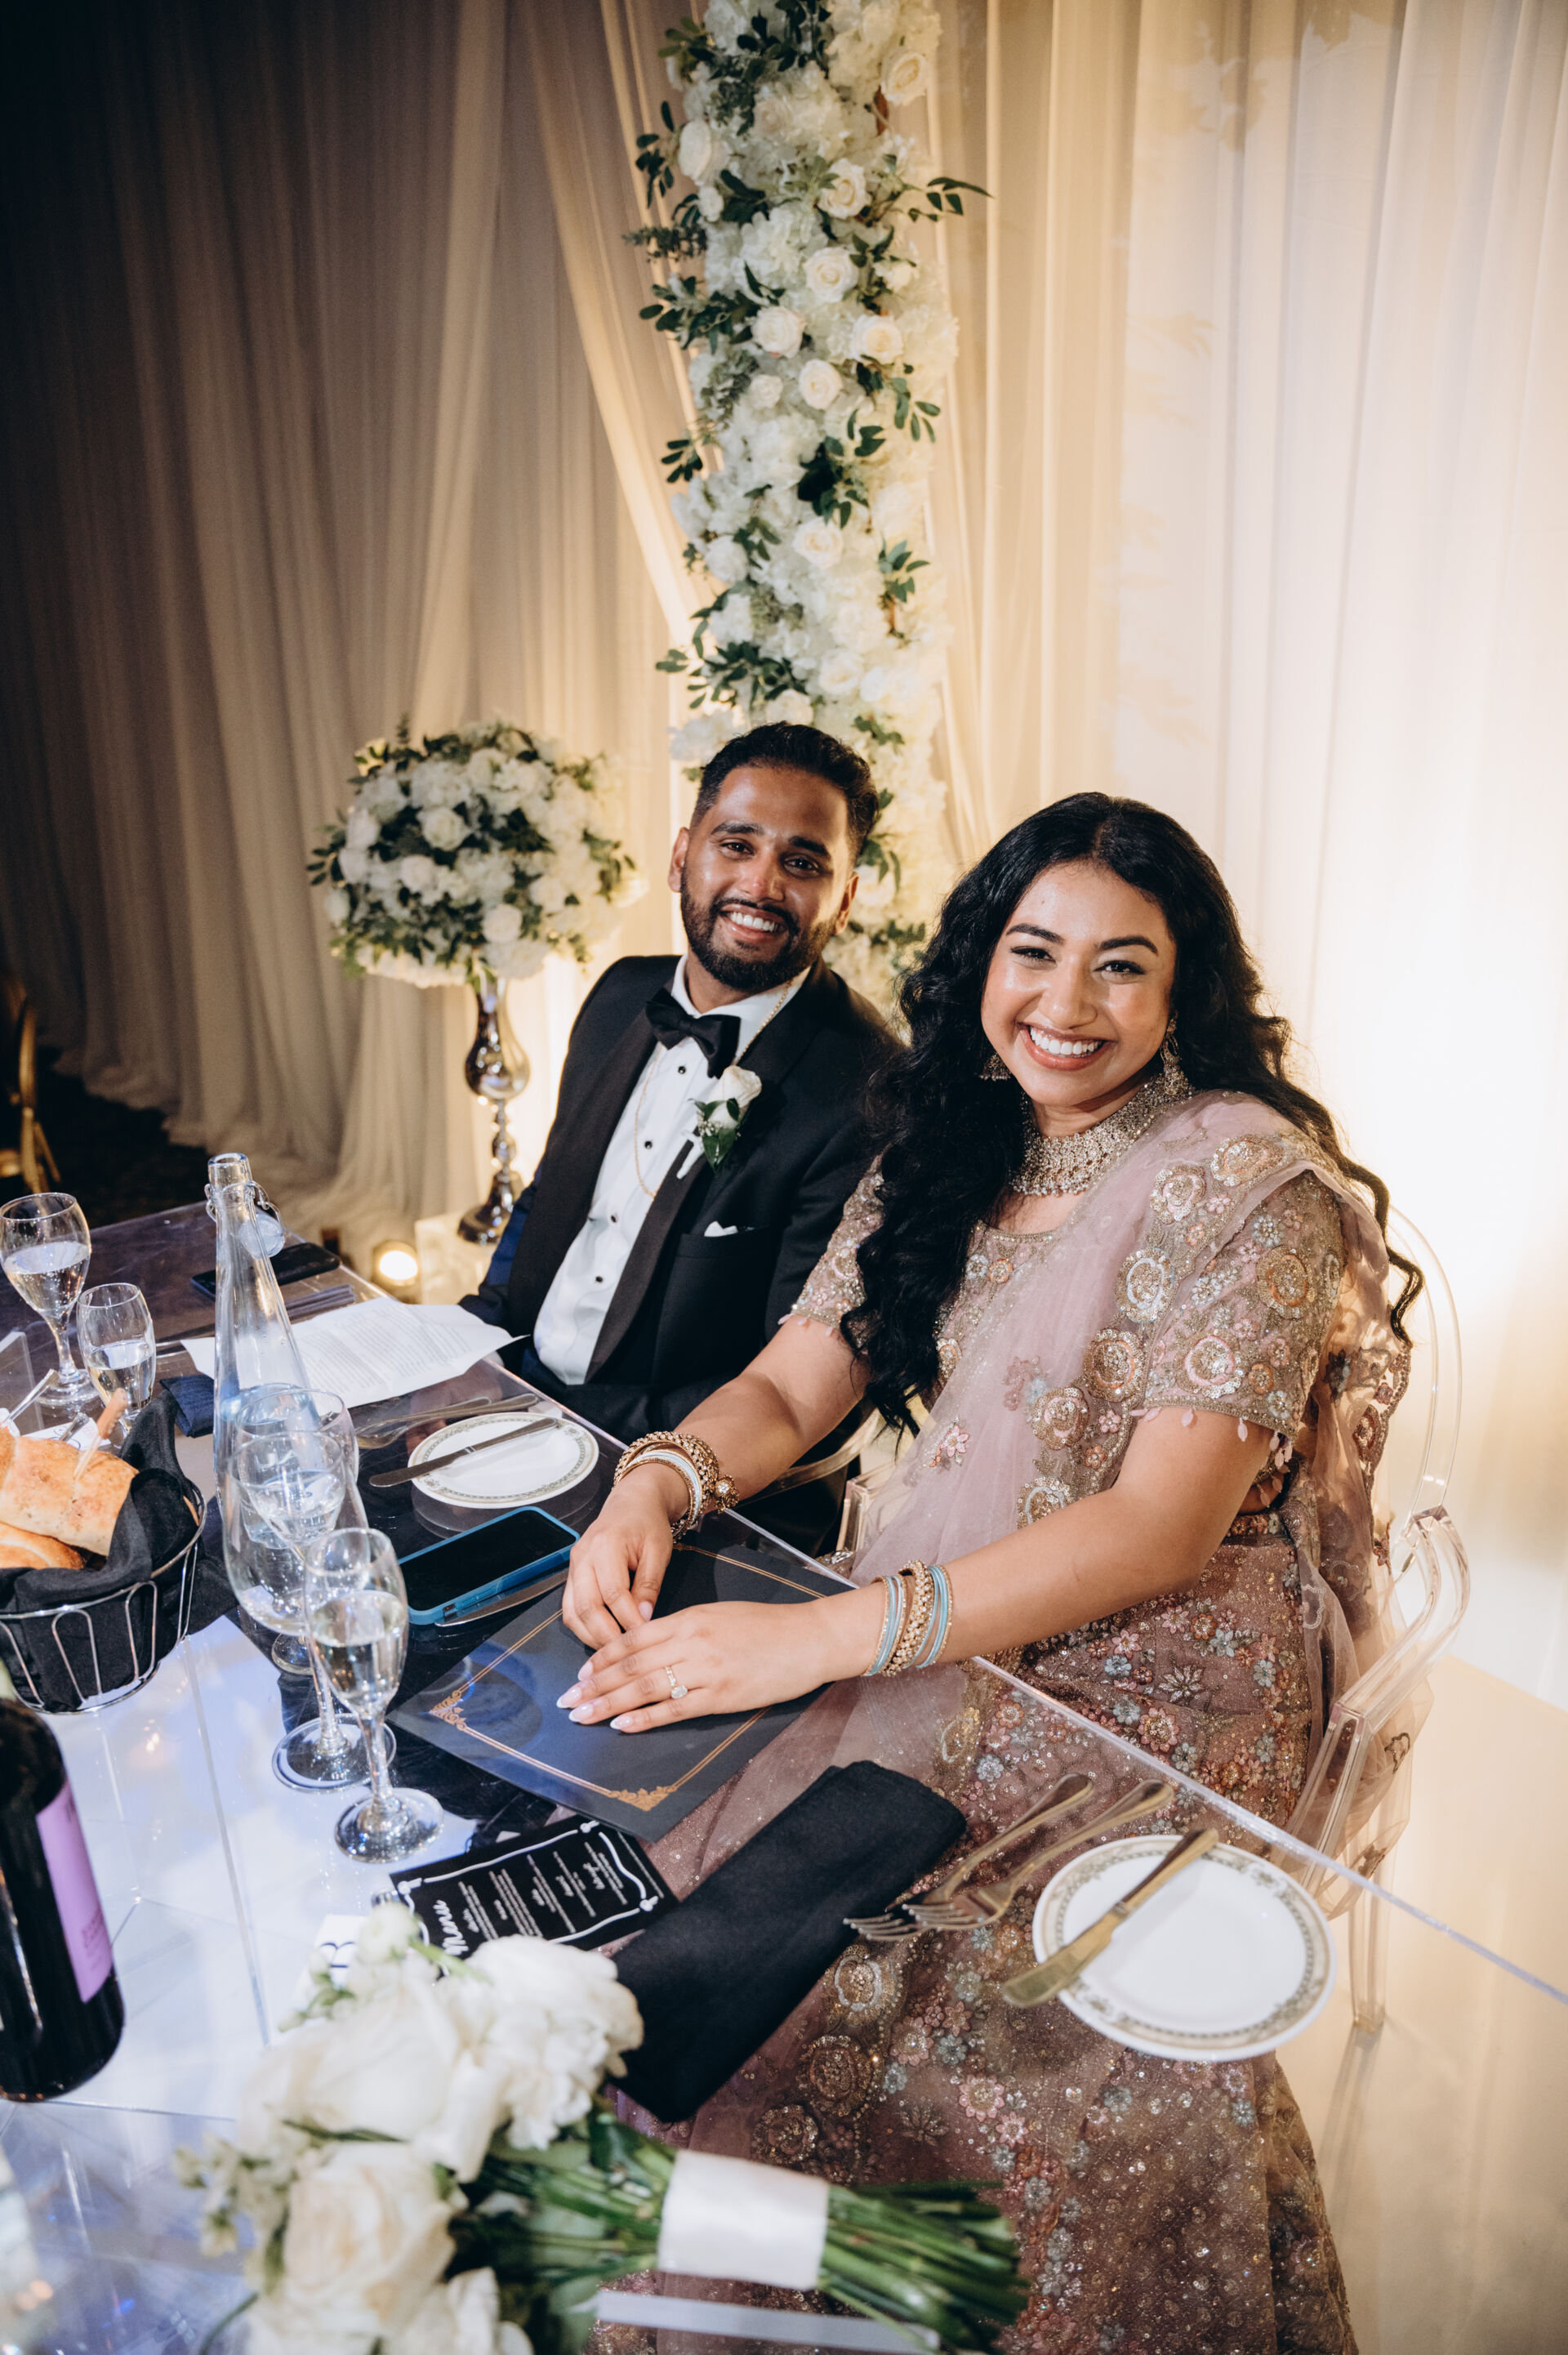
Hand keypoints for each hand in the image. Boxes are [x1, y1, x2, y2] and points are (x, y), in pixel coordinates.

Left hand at [556, 1586, 883, 1732]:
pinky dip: (645, 1719)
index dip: (602, 1658)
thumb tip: (649, 1650)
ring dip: (609, 1704)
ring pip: (646, 1688)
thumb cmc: (768, 1626)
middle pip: (631, 1665)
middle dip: (594, 1685)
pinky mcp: (722, 1696)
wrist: (809, 1638)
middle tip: (568, 1701)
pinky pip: (675, 1709)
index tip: (581, 1674)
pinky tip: (623, 1726)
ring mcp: (706, 1670)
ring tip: (584, 1717)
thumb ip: (685, 1630)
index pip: (633, 1639)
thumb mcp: (720, 1616)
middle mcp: (692, 1642)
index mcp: (690, 1619)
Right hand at [561, 1467, 682, 1646]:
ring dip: (591, 1636)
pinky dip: (583, 1627)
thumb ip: (649, 1584)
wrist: (632, 1503)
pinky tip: (601, 1637)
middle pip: (586, 1606)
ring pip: (572, 1612)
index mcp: (606, 1545)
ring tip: (614, 1651)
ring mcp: (573, 1566)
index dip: (628, 1619)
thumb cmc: (648, 1524)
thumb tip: (643, 1618)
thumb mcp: (658, 1550)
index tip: (644, 1635)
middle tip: (626, 1652)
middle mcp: (583, 1556)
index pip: (613, 1593)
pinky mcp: (571, 1575)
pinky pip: (569, 1608)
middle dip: (606, 1635)